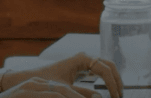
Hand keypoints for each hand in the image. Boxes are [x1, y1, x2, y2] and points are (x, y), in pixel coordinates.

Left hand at [4, 52, 122, 97]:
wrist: (31, 79)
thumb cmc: (45, 82)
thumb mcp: (65, 90)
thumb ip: (83, 94)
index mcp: (81, 58)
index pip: (105, 69)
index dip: (113, 84)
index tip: (115, 97)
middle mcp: (84, 57)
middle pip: (109, 65)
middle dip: (117, 81)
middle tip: (120, 96)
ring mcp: (84, 61)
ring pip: (106, 67)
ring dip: (113, 80)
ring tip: (116, 95)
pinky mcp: (81, 68)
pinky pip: (100, 71)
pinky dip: (107, 80)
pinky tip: (108, 91)